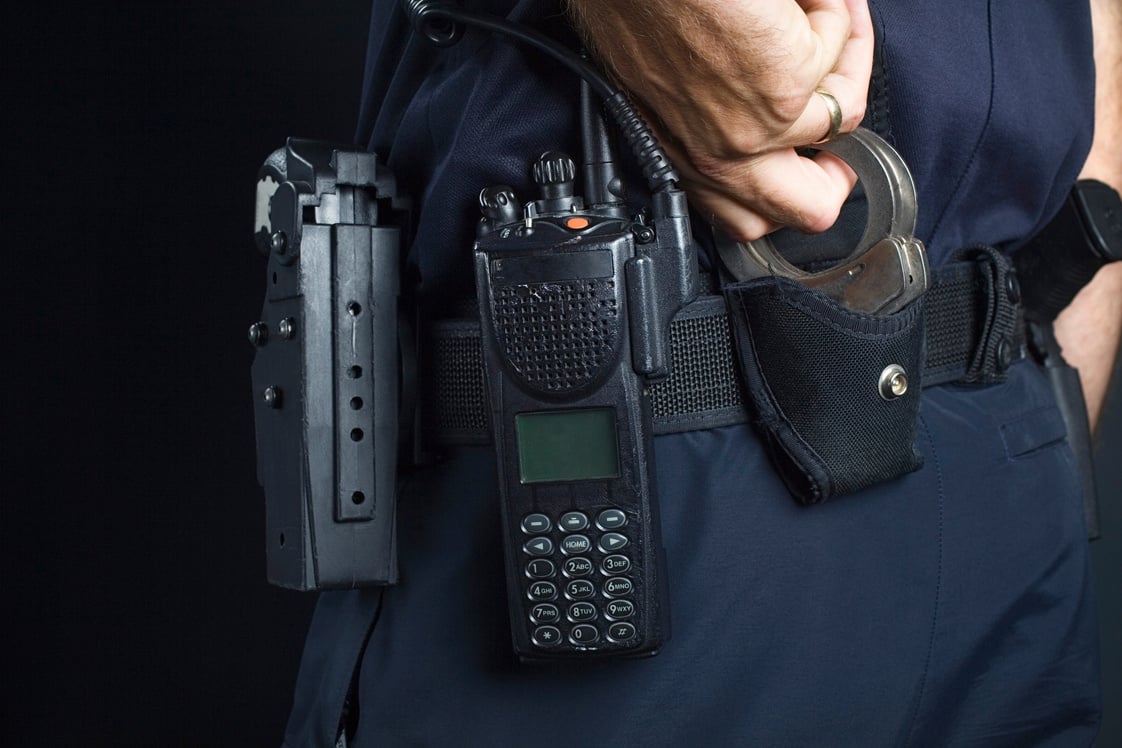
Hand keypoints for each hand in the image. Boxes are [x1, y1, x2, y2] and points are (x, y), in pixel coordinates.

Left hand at [567, 0, 873, 239]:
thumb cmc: (636, 4)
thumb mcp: (663, 80)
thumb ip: (711, 110)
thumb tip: (757, 99)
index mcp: (678, 150)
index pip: (743, 212)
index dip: (785, 183)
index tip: (802, 156)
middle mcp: (716, 154)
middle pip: (808, 209)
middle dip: (836, 174)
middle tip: (837, 135)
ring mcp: (756, 127)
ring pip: (842, 118)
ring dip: (840, 59)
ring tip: (817, 13)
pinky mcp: (784, 87)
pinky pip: (837, 51)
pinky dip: (832, 11)